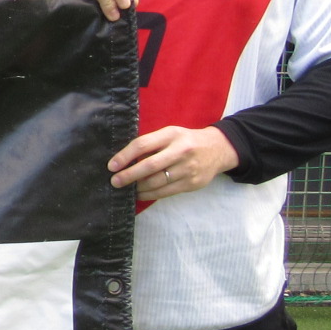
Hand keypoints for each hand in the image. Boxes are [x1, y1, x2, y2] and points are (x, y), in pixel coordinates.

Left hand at [108, 124, 238, 199]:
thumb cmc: (185, 141)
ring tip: (126, 189)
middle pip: (149, 166)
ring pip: (157, 182)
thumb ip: (151, 144)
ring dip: (138, 187)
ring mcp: (188, 168)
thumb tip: (123, 160)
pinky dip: (150, 194)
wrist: (218, 149)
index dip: (125, 156)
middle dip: (129, 175)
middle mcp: (181, 151)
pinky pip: (166, 192)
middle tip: (115, 181)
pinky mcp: (192, 183)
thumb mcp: (170, 134)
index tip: (112, 166)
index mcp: (171, 135)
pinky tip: (139, 194)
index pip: (143, 144)